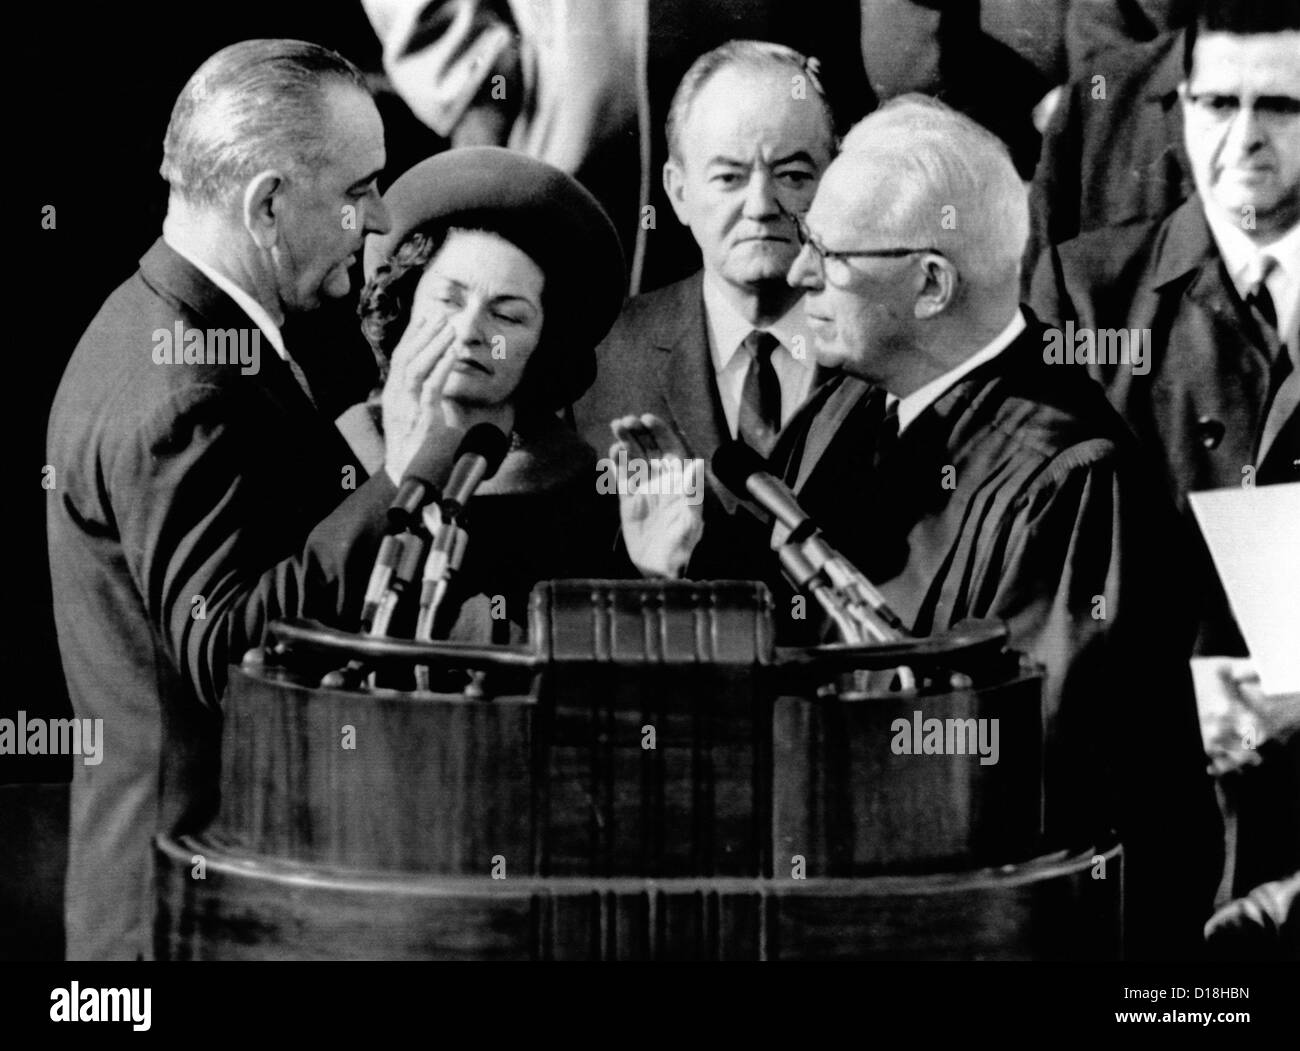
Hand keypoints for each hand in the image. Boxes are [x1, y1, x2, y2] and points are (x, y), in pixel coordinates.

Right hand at [381, 315, 455, 483]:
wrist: (404, 476)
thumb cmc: (414, 448)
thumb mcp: (415, 417)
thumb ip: (422, 398)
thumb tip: (439, 381)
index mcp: (394, 394)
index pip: (401, 357)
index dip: (414, 336)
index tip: (427, 318)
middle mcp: (396, 396)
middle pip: (406, 356)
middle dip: (424, 334)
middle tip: (441, 316)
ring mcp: (406, 407)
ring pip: (416, 368)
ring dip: (434, 346)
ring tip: (449, 330)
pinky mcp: (421, 418)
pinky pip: (431, 388)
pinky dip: (442, 368)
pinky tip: (453, 355)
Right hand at [610, 413, 704, 578]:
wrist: (661, 568)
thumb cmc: (682, 546)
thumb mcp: (692, 520)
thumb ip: (693, 492)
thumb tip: (696, 464)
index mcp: (680, 480)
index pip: (671, 447)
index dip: (660, 431)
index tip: (647, 418)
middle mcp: (662, 480)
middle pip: (649, 448)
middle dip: (639, 432)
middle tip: (625, 420)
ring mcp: (644, 489)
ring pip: (634, 458)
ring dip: (626, 441)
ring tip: (616, 425)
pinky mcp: (628, 501)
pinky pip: (622, 476)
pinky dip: (616, 463)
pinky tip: (612, 452)